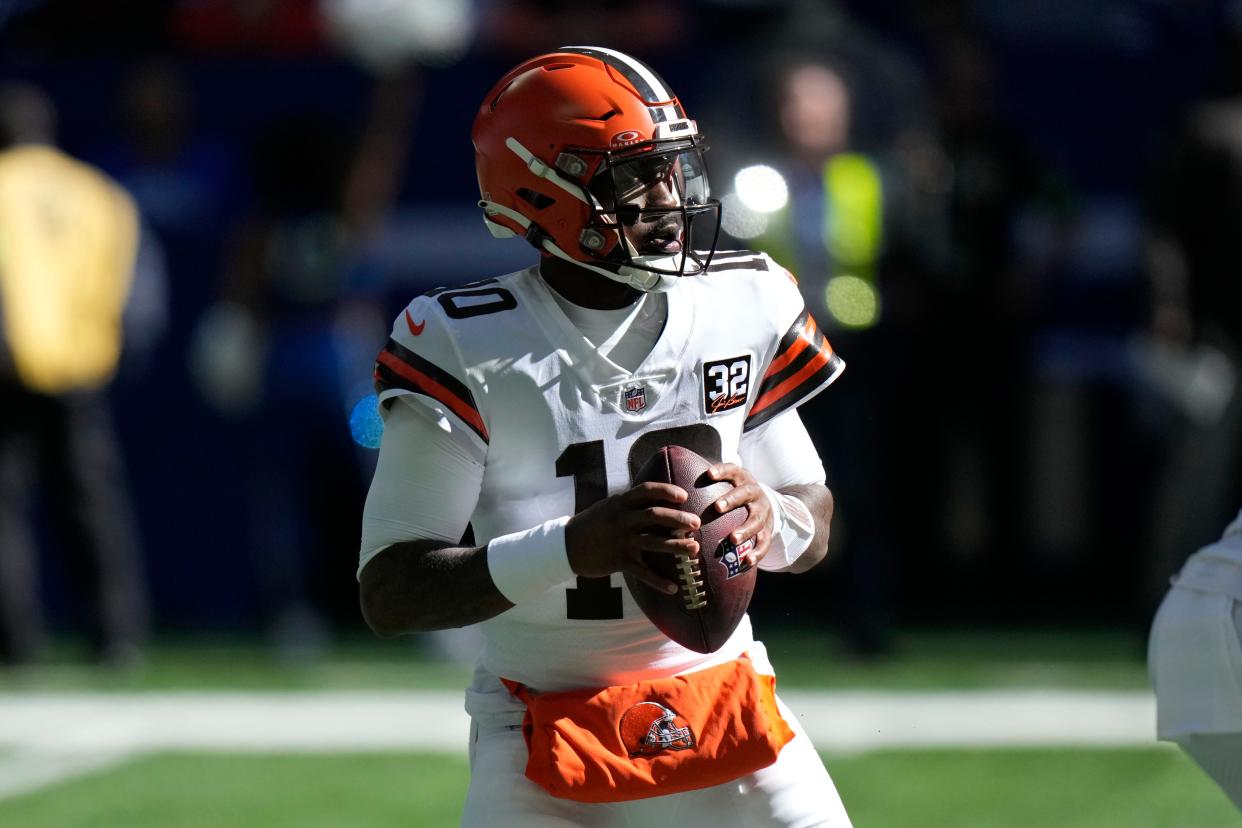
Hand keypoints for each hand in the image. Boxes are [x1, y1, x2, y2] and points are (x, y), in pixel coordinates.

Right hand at [565, 482, 700, 594]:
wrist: (566, 546)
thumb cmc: (592, 524)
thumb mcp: (608, 507)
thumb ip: (629, 503)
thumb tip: (655, 497)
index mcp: (620, 503)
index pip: (646, 491)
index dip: (667, 491)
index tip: (684, 496)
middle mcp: (622, 520)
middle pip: (655, 515)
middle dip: (679, 519)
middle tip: (696, 523)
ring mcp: (621, 541)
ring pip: (654, 542)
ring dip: (677, 546)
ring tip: (694, 549)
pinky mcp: (619, 561)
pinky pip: (643, 573)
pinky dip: (659, 582)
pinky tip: (673, 588)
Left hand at [706, 463, 771, 566]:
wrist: (764, 505)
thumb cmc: (734, 496)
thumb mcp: (727, 484)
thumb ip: (708, 485)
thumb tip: (674, 486)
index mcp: (743, 480)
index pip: (733, 470)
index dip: (722, 471)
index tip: (709, 474)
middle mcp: (755, 494)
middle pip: (745, 494)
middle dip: (731, 500)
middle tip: (717, 507)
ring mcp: (763, 513)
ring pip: (756, 520)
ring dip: (745, 529)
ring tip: (733, 539)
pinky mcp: (767, 531)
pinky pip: (765, 542)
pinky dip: (757, 552)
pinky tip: (747, 561)